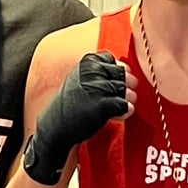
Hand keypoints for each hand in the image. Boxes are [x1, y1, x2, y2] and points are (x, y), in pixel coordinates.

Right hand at [21, 52, 134, 184]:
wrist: (57, 125)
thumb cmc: (72, 102)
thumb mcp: (82, 78)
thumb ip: (102, 71)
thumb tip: (130, 71)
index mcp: (87, 62)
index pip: (113, 61)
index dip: (114, 74)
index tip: (105, 85)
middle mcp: (92, 71)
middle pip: (123, 75)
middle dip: (124, 86)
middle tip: (114, 97)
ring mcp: (98, 88)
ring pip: (126, 90)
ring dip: (126, 100)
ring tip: (115, 107)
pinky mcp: (103, 106)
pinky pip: (126, 106)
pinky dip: (125, 111)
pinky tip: (116, 115)